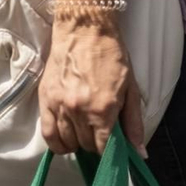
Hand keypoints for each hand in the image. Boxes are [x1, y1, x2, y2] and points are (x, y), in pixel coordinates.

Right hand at [38, 14, 144, 155]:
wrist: (85, 31)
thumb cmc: (113, 57)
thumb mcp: (131, 88)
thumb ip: (134, 123)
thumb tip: (139, 154)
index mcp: (103, 109)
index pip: (102, 147)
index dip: (108, 151)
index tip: (110, 146)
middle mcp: (79, 111)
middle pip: (85, 145)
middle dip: (93, 143)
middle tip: (98, 133)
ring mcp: (60, 106)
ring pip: (66, 142)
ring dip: (76, 142)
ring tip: (83, 132)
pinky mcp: (45, 100)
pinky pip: (47, 134)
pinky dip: (56, 142)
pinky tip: (65, 139)